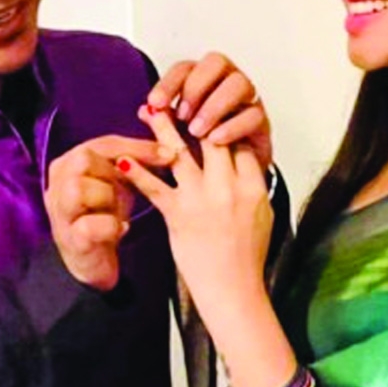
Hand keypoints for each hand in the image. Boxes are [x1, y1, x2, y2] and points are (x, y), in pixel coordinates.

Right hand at [45, 135, 173, 290]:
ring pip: (80, 188)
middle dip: (116, 173)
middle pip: (85, 159)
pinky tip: (119, 230)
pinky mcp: (70, 240)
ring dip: (109, 199)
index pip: (103, 144)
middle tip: (129, 190)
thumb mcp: (117, 184)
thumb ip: (130, 162)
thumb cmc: (104, 217)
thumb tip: (167, 144)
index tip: (168, 152)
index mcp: (67, 164)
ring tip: (117, 213)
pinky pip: (91, 224)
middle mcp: (56, 185)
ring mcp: (60, 213)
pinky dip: (111, 226)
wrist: (94, 261)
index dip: (137, 146)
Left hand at [118, 109, 272, 335]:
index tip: (211, 108)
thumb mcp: (264, 216)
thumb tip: (250, 165)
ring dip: (161, 128)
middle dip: (195, 113)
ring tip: (148, 109)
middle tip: (178, 96)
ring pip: (180, 152)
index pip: (240, 141)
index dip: (225, 122)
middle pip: (212, 137)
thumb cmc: (248, 258)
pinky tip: (123, 159)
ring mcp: (202, 200)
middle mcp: (229, 187)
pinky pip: (155, 187)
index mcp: (253, 186)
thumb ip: (255, 187)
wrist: (233, 290)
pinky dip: (138, 172)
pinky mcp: (178, 215)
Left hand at [145, 52, 271, 170]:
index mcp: (202, 80)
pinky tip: (216, 139)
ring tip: (197, 131)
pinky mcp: (261, 121)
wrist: (228, 180)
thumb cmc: (202, 153)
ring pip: (238, 84)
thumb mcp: (176, 139)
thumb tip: (144, 112)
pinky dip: (233, 126)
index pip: (185, 68)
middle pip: (216, 63)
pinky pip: (253, 114)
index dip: (169, 82)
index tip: (155, 103)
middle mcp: (225, 82)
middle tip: (181, 115)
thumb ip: (163, 124)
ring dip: (214, 106)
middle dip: (196, 87)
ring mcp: (246, 99)